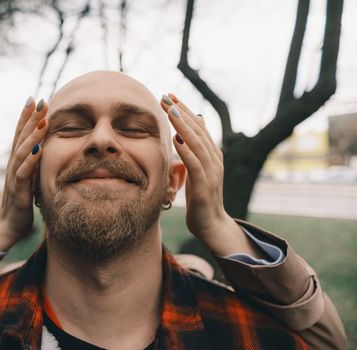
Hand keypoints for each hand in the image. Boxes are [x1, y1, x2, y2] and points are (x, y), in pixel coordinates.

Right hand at [0, 97, 48, 254]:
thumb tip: (43, 148)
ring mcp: (14, 177)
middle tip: (38, 100)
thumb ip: (33, 163)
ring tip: (42, 121)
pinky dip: (30, 161)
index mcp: (17, 162)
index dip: (26, 116)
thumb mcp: (29, 178)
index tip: (34, 98)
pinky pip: (23, 174)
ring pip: (21, 152)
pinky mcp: (17, 192)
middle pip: (20, 138)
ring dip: (32, 136)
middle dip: (29, 118)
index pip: (20, 134)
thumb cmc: (20, 202)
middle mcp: (13, 166)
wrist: (8, 227)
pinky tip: (38, 150)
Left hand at [160, 94, 263, 257]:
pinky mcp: (204, 185)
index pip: (198, 126)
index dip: (184, 110)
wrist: (211, 225)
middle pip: (198, 130)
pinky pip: (195, 164)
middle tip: (167, 96)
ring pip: (198, 143)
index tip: (170, 96)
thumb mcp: (197, 171)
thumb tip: (188, 132)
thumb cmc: (200, 198)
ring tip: (170, 111)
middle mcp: (214, 159)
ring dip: (183, 126)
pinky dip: (186, 151)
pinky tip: (176, 140)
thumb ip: (195, 152)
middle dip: (182, 112)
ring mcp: (211, 171)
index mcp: (212, 154)